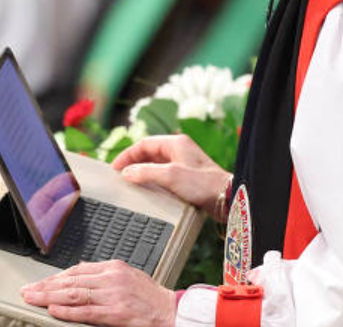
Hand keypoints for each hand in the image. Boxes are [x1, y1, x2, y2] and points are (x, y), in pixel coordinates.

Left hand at [21, 260, 175, 326]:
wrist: (172, 311)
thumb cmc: (152, 298)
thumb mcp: (128, 276)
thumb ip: (105, 275)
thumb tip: (80, 270)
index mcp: (113, 268)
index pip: (76, 270)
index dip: (55, 277)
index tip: (40, 283)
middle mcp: (111, 278)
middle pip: (70, 281)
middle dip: (45, 286)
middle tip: (27, 291)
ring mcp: (113, 295)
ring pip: (73, 294)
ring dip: (49, 297)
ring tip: (32, 299)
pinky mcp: (115, 313)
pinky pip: (86, 312)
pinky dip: (66, 311)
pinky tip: (52, 311)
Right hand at [111, 135, 230, 220]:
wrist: (227, 197)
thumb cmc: (203, 184)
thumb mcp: (170, 176)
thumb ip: (146, 172)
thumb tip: (127, 173)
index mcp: (175, 143)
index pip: (144, 143)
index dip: (127, 155)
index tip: (115, 168)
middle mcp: (179, 150)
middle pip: (149, 153)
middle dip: (133, 163)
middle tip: (120, 176)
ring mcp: (184, 163)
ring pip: (156, 164)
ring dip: (142, 172)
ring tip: (130, 183)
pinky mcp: (187, 177)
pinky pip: (164, 175)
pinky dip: (152, 180)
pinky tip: (148, 190)